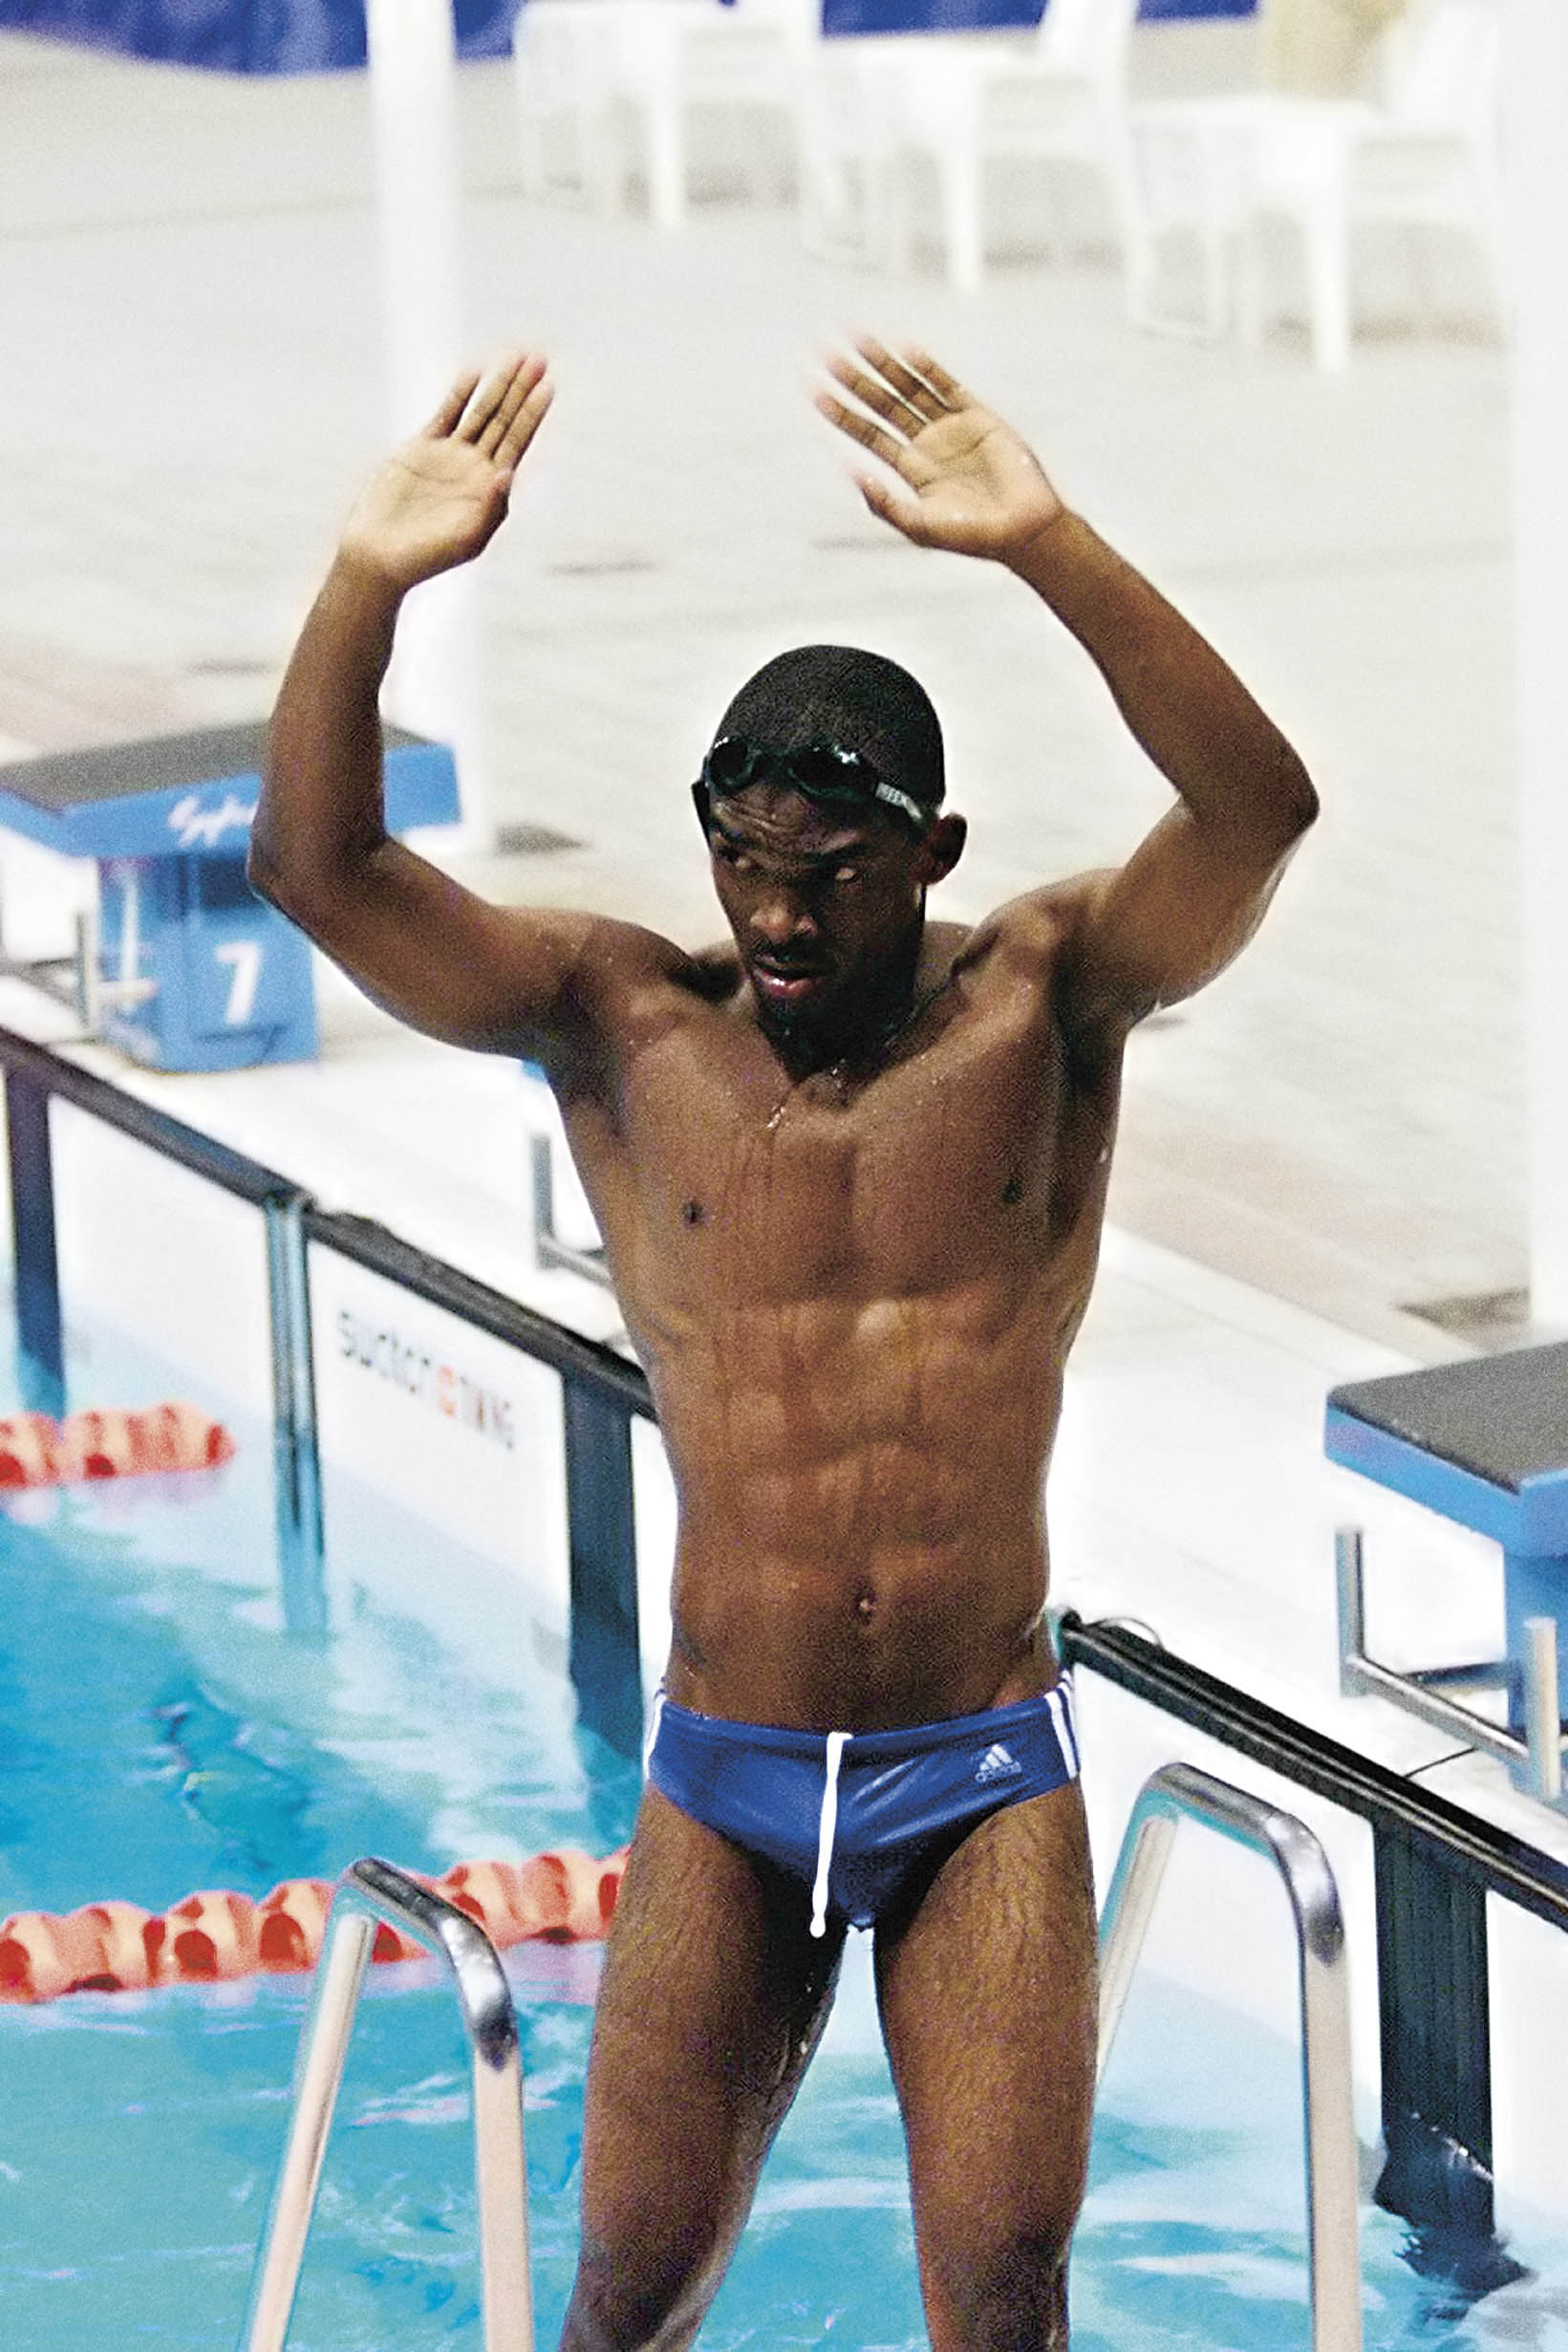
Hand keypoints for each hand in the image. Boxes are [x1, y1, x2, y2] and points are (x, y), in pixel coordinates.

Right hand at [339, 352, 553, 592]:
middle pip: (504, 420)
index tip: (548, 386)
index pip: (518, 443)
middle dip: (520, 390)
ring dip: (497, 385)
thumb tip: (509, 471)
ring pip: (479, 412)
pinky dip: (460, 394)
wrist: (379, 555)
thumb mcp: (467, 539)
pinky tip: (475, 373)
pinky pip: (446, 414)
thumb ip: (491, 507)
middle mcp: (475, 469)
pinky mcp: (420, 450)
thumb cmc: (426, 558)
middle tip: (538, 359)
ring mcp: (449, 457)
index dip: (533, 414)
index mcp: (491, 489)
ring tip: (515, 356)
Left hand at [816, 339, 1063, 563]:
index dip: (842, 413)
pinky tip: (905, 351)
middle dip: (855, 380)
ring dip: (885, 365)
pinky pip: (947, 386)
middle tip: (827, 354)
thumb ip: (883, 503)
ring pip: (911, 388)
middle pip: (883, 404)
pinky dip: (927, 368)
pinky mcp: (979, 417)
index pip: (869, 433)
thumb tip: (850, 472)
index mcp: (912, 470)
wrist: (1022, 529)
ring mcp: (952, 427)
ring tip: (858, 341)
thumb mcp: (919, 527)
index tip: (814, 391)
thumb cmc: (972, 537)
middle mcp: (928, 444)